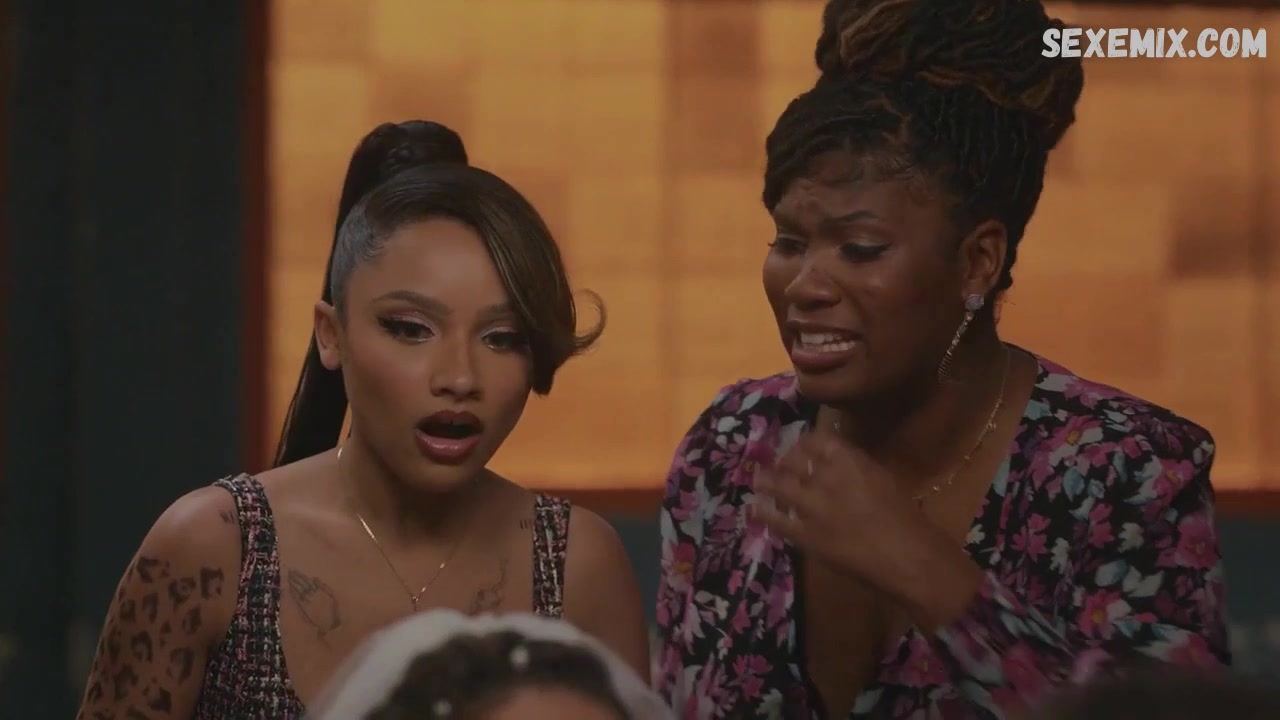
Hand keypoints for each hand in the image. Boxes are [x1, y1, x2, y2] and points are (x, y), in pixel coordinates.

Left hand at [751, 429, 983, 629]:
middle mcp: (828, 478)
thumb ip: (857, 468)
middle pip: (794, 460)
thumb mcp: (883, 479)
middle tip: (778, 466)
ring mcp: (814, 507)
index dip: (803, 443)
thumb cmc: (906, 518)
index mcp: (851, 461)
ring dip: (766, 481)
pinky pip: (777, 521)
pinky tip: (754, 509)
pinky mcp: (806, 535)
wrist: (908, 556)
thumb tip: (837, 463)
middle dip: (784, 461)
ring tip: (758, 479)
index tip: (799, 448)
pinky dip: (762, 513)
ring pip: (779, 486)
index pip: (817, 440)